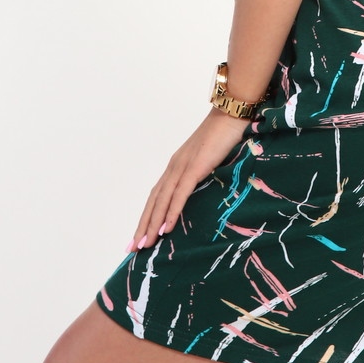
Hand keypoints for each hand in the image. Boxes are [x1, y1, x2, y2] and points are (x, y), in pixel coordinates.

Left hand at [128, 110, 249, 250]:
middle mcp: (174, 167)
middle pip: (154, 200)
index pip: (156, 195)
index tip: (139, 235)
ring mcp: (183, 167)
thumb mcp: (210, 159)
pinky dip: (171, 212)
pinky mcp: (195, 167)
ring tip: (145, 244)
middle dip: (142, 225)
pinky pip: (180, 194)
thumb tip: (204, 193)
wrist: (230, 113)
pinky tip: (166, 228)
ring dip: (152, 223)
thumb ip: (203, 174)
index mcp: (177, 166)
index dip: (147, 216)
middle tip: (133, 248)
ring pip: (162, 200)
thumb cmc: (224, 135)